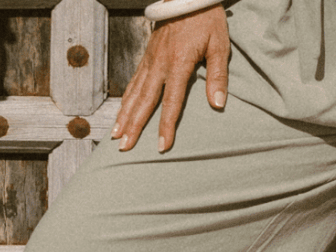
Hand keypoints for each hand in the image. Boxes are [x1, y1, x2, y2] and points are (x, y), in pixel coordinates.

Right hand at [112, 7, 230, 151]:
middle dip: (134, 126)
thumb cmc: (207, 19)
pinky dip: (126, 100)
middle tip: (124, 147)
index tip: (162, 146)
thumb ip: (218, 75)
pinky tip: (122, 111)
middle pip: (145, 102)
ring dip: (124, 116)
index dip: (166, 126)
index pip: (172, 102)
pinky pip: (133, 82)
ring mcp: (150, 61)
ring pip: (134, 93)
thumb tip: (218, 104)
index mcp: (179, 64)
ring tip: (116, 136)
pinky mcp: (147, 56)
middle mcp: (160, 65)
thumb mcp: (219, 44)